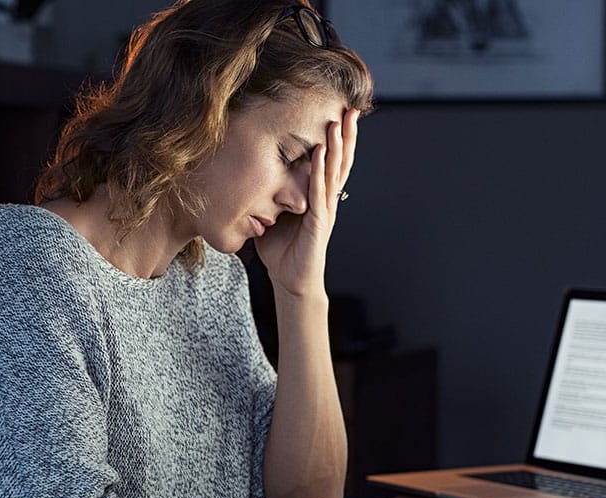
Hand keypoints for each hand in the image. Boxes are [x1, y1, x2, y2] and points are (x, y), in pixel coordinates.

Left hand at [256, 108, 359, 296]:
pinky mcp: (319, 222)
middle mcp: (327, 200)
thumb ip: (271, 194)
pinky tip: (322, 153)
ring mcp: (325, 210)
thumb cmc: (283, 250)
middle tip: (352, 109)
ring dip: (337, 147)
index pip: (333, 162)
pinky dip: (321, 171)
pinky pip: (320, 192)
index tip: (343, 114)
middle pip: (341, 162)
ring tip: (339, 123)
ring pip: (335, 173)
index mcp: (319, 197)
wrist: (291, 280)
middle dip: (347, 135)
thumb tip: (253, 174)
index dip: (339, 140)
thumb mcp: (274, 214)